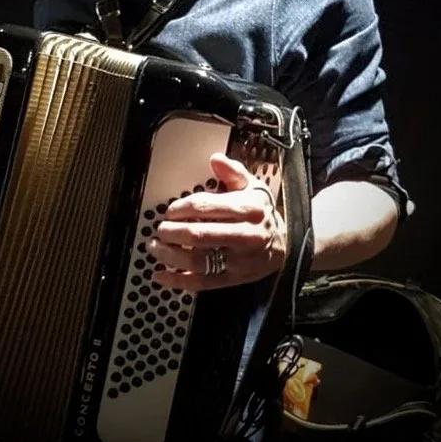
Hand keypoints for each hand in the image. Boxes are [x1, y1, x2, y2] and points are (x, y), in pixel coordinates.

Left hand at [146, 152, 285, 290]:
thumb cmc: (262, 214)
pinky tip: (162, 274)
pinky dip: (178, 280)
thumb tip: (216, 159)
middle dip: (172, 232)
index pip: (205, 207)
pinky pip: (202, 282)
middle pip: (199, 235)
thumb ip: (233, 172)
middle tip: (160, 229)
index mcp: (247, 209)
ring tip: (156, 247)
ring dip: (170, 255)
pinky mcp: (233, 279)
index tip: (170, 210)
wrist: (284, 245)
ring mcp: (238, 260)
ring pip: (198, 260)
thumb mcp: (253, 187)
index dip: (181, 208)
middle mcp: (244, 235)